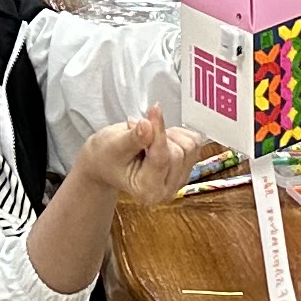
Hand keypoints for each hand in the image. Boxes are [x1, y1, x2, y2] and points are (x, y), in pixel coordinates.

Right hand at [73, 108, 202, 207]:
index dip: (158, 131)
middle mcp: (167, 190)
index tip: (154, 110)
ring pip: (190, 146)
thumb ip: (134, 138)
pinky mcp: (186, 167)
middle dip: (159, 136)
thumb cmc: (107, 157)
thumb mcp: (115, 146)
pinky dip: (178, 134)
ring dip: (170, 134)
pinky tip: (160, 139)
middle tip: (139, 133)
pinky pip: (194, 141)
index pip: (161, 158)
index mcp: (147, 190)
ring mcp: (179, 179)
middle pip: (178, 152)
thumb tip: (148, 125)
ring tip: (148, 138)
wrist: (107, 161)